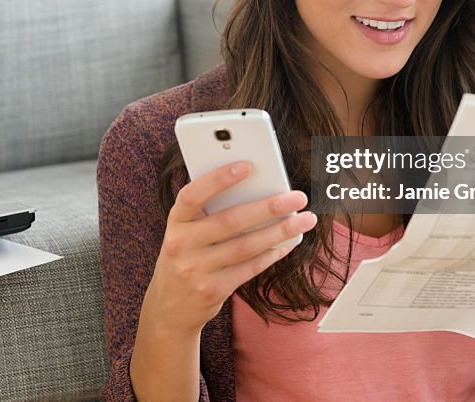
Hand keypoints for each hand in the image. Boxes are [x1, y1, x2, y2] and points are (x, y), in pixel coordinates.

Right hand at [142, 161, 316, 336]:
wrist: (169, 307)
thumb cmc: (185, 257)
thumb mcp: (185, 233)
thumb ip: (208, 212)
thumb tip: (255, 190)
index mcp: (175, 222)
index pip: (192, 195)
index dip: (218, 179)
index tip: (247, 166)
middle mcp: (181, 245)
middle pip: (230, 221)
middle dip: (268, 207)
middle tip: (298, 197)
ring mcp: (195, 270)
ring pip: (245, 246)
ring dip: (279, 232)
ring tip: (305, 220)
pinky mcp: (212, 291)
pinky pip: (249, 268)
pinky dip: (272, 254)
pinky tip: (288, 243)